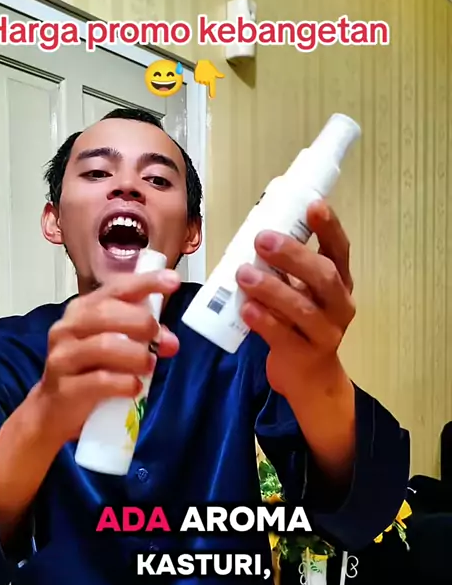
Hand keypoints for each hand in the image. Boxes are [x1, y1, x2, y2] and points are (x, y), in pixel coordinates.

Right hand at [36, 270, 180, 445]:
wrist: (53, 410)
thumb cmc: (87, 371)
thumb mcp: (113, 347)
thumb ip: (139, 338)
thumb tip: (169, 341)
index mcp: (82, 310)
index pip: (115, 288)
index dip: (145, 283)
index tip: (172, 281)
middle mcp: (68, 328)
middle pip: (107, 313)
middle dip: (142, 324)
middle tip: (161, 341)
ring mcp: (63, 357)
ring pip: (104, 345)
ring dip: (136, 355)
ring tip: (149, 365)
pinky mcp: (64, 388)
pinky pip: (100, 381)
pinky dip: (125, 383)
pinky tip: (135, 387)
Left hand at [236, 200, 354, 401]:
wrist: (309, 379)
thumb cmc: (300, 325)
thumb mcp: (301, 293)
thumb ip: (286, 270)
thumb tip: (256, 234)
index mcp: (339, 283)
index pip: (340, 250)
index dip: (329, 228)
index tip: (313, 205)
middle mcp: (339, 306)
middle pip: (324, 277)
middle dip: (293, 255)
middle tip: (261, 239)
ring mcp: (325, 333)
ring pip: (303, 308)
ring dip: (272, 288)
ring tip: (244, 274)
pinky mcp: (305, 356)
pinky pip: (284, 336)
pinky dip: (264, 321)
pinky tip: (246, 308)